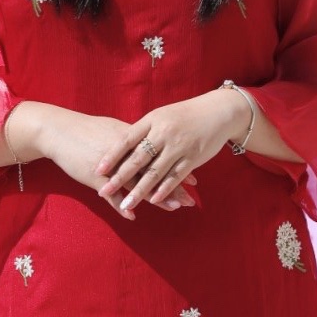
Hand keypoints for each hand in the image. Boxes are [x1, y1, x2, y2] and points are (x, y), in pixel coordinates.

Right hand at [35, 108, 198, 217]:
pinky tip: (132, 216)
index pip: (161, 156)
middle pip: (154, 172)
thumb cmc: (87, 130)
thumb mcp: (114, 129)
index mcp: (132, 140)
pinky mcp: (95, 177)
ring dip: (155, 198)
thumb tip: (149, 143)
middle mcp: (125, 154)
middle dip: (174, 186)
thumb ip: (133, 139)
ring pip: (137, 184)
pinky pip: (110, 194)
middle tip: (190, 199)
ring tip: (173, 208)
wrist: (59, 131)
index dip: (177, 168)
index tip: (195, 180)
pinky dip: (121, 205)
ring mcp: (111, 167)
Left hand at [96, 90, 244, 218]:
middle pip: (138, 159)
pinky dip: (164, 190)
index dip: (112, 156)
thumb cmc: (185, 115)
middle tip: (104, 191)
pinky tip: (154, 201)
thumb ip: (144, 131)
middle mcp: (163, 133)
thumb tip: (122, 146)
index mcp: (152, 121)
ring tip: (127, 204)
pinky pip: (175, 176)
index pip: (127, 140)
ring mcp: (178, 146)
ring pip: (155, 172)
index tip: (98, 169)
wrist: (217, 111)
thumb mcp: (161, 116)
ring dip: (140, 191)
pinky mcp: (193, 158)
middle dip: (119, 177)